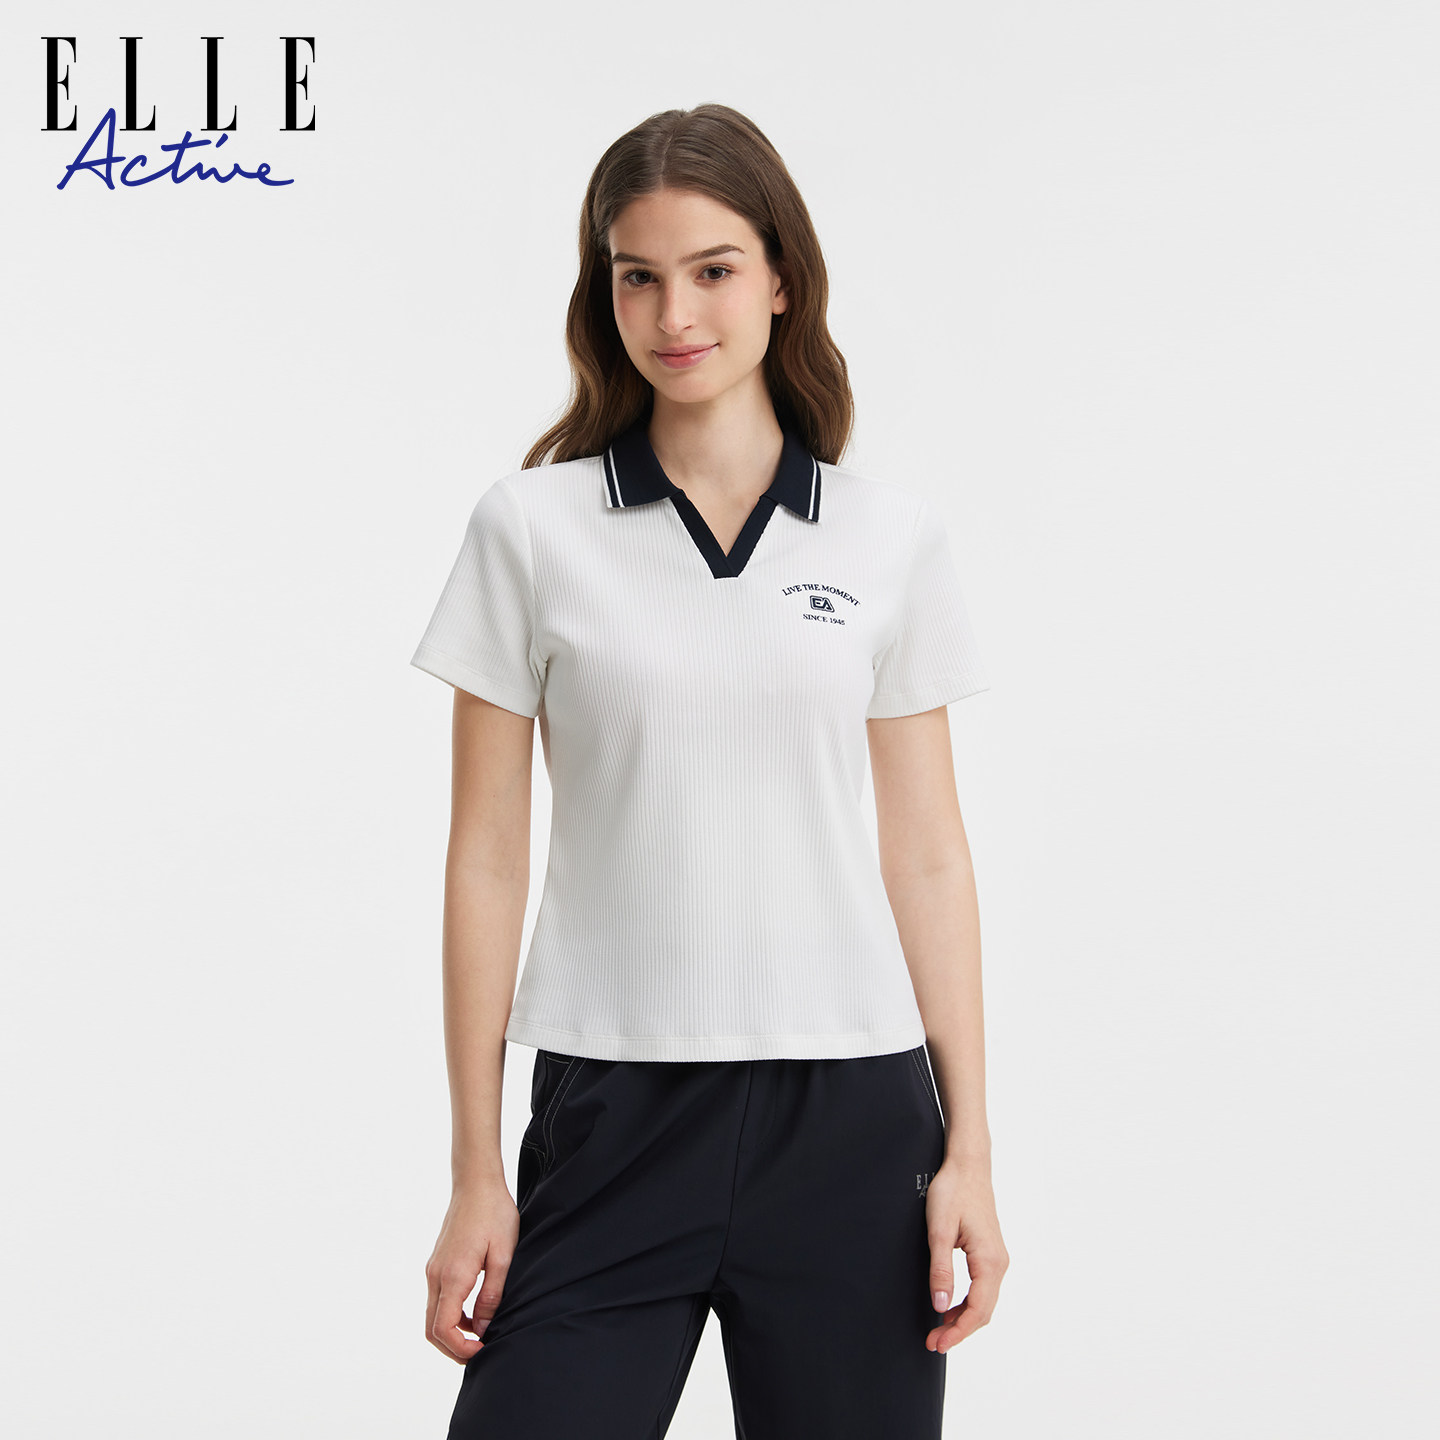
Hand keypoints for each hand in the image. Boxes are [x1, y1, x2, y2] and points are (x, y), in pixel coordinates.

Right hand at [424, 1179, 520, 1361]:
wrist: (476, 1183)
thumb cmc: (494, 1214)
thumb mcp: (504, 1255)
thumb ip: (493, 1294)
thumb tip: (483, 1328)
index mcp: (453, 1275)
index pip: (443, 1329)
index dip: (460, 1349)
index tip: (483, 1350)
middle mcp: (436, 1275)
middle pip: (431, 1329)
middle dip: (452, 1348)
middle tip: (480, 1353)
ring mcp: (433, 1269)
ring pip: (432, 1316)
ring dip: (452, 1332)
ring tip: (481, 1335)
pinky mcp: (436, 1263)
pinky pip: (437, 1300)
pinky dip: (450, 1315)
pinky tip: (474, 1313)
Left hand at [924, 1156, 1008, 1352]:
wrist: (968, 1165)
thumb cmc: (953, 1191)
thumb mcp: (939, 1230)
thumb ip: (940, 1269)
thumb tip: (940, 1306)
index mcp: (989, 1261)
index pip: (977, 1310)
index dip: (957, 1331)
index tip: (936, 1343)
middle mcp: (999, 1263)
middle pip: (984, 1311)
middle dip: (960, 1330)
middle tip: (933, 1342)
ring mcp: (997, 1258)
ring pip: (984, 1301)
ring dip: (963, 1318)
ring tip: (939, 1330)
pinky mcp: (990, 1253)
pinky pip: (983, 1288)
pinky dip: (968, 1303)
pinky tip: (950, 1307)